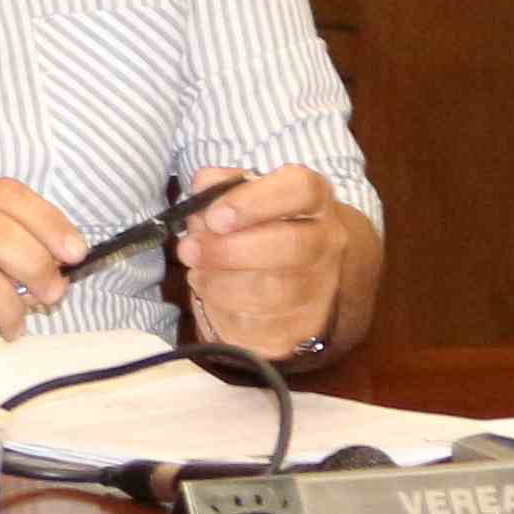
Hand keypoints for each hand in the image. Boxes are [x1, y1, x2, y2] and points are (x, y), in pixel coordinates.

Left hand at [169, 165, 361, 360]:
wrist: (287, 284)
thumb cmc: (256, 230)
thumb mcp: (239, 200)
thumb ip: (219, 189)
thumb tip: (202, 185)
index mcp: (313, 199)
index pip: (300, 189)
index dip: (254, 202)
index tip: (215, 216)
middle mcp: (324, 242)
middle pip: (290, 246)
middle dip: (230, 250)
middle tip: (189, 249)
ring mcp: (317, 289)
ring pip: (268, 291)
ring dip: (218, 281)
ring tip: (197, 269)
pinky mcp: (300, 329)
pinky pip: (254, 323)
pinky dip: (221, 308)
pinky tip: (212, 292)